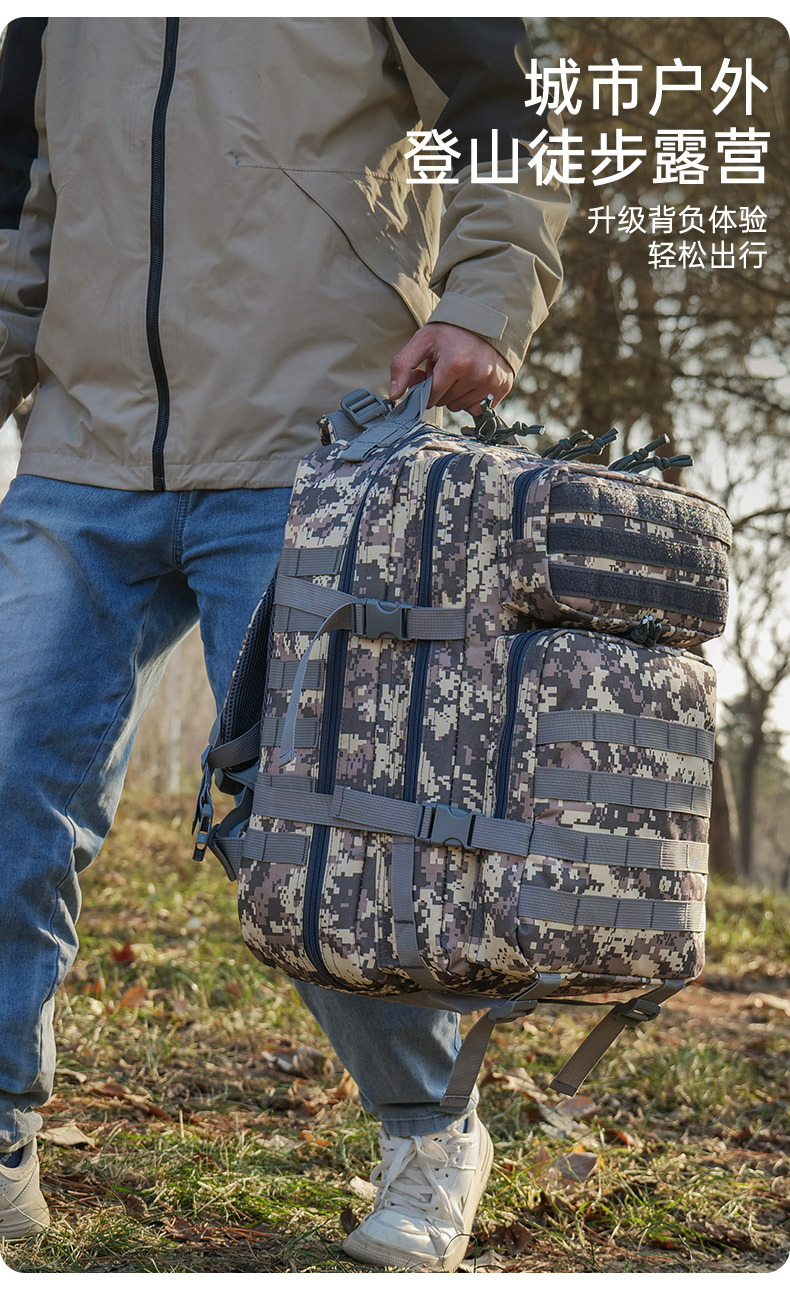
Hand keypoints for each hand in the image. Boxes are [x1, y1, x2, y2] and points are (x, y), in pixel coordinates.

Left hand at [389, 322, 513, 412]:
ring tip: (460, 371)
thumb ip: (403, 366)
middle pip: (445, 403)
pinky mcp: (503, 387)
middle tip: (446, 368)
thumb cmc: (450, 331)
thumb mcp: (422, 341)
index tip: (430, 372)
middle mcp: (477, 375)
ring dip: (456, 394)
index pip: (430, 396)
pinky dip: (473, 397)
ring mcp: (492, 382)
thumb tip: (395, 395)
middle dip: (441, 389)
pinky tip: (473, 378)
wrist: (485, 319)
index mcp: (455, 364)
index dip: (426, 387)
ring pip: (461, 407)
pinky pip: (479, 407)